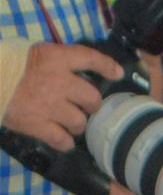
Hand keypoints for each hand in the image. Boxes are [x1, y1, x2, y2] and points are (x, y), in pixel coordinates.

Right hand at [1, 43, 122, 149]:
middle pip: (91, 97)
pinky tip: (66, 142)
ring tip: (75, 124)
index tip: (117, 73)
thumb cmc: (12, 63)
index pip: (92, 59)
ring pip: (79, 121)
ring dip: (79, 124)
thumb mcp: (39, 52)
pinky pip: (59, 138)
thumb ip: (60, 59)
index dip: (108, 67)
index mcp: (59, 59)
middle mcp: (59, 82)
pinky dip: (65, 142)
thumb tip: (77, 66)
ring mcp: (48, 105)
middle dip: (93, 104)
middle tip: (90, 107)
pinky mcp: (35, 124)